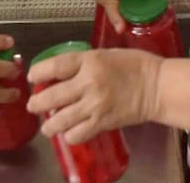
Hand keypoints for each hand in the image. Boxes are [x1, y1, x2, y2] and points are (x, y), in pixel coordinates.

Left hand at [27, 49, 163, 144]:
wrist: (157, 86)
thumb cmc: (134, 65)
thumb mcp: (104, 54)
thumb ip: (82, 63)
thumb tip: (60, 73)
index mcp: (89, 61)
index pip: (54, 66)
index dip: (38, 73)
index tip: (32, 78)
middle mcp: (89, 83)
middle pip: (51, 96)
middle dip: (37, 104)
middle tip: (33, 106)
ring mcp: (95, 105)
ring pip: (60, 120)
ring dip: (49, 125)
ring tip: (47, 126)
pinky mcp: (103, 122)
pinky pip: (77, 134)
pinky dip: (69, 136)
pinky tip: (69, 133)